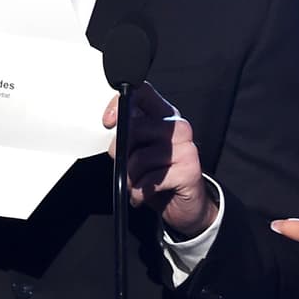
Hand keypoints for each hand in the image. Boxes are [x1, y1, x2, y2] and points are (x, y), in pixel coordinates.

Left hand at [103, 82, 215, 237]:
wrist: (184, 206)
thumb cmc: (157, 176)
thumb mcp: (138, 151)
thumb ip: (127, 133)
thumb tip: (112, 126)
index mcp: (164, 115)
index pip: (142, 92)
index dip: (120, 102)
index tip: (108, 122)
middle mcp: (178, 126)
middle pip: (135, 127)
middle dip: (120, 153)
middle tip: (125, 168)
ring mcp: (186, 147)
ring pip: (140, 157)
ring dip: (131, 178)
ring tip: (136, 185)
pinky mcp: (190, 169)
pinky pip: (151, 179)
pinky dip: (141, 192)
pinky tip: (144, 195)